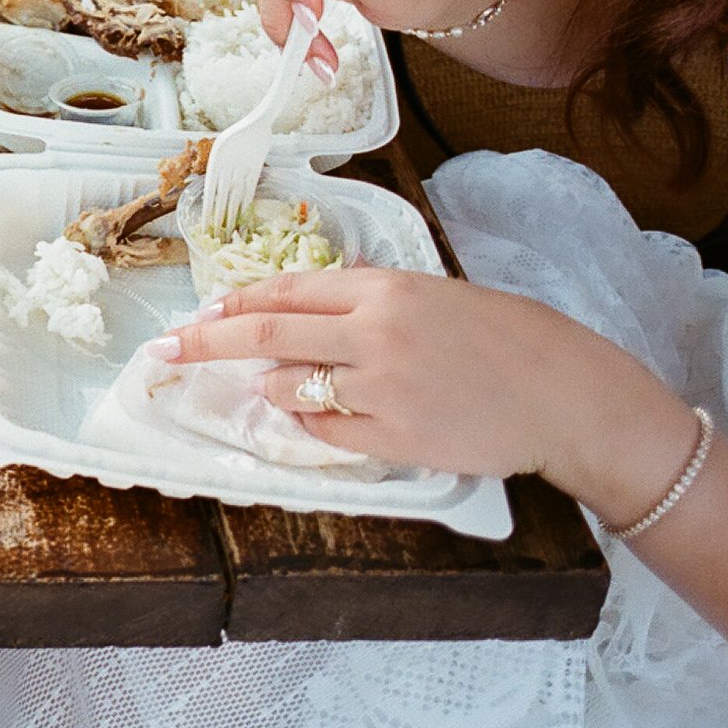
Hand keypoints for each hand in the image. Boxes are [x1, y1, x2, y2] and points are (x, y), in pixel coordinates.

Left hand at [158, 268, 700, 523]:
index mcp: (382, 289)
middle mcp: (374, 333)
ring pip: (290, 387)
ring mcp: (382, 388)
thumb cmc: (502, 338)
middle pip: (264, 335)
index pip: (283, 292)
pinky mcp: (395, 438)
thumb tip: (296, 307)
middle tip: (164, 353)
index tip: (193, 317)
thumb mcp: (430, 295)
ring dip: (273, 388)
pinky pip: (325, 433)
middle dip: (205, 343)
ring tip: (285, 387)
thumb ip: (363, 300)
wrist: (564, 393)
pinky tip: (323, 417)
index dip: (231, 305)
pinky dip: (312, 425)